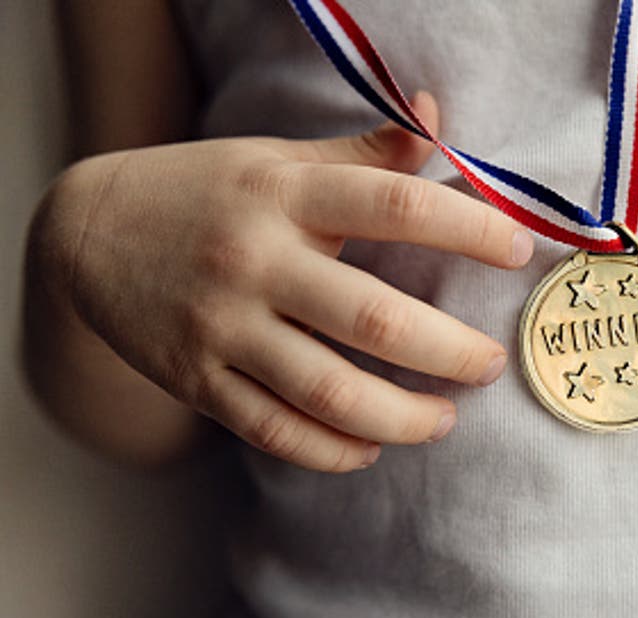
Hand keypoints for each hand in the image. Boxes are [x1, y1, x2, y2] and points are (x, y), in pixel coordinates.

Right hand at [31, 92, 533, 471]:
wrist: (87, 234)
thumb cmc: (209, 193)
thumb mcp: (279, 159)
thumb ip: (362, 151)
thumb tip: (435, 114)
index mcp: (284, 194)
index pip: (393, 205)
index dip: (468, 227)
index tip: (519, 251)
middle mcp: (254, 261)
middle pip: (373, 320)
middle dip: (449, 352)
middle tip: (490, 364)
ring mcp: (222, 327)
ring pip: (329, 393)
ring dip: (402, 419)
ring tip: (445, 421)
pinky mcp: (196, 380)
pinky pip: (275, 431)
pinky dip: (332, 451)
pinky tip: (370, 448)